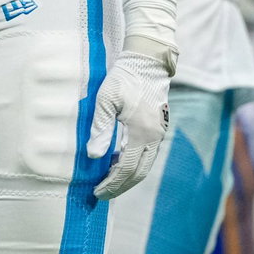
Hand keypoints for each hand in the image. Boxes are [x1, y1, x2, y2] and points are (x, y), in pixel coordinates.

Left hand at [85, 50, 172, 198]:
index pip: (126, 169)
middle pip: (138, 173)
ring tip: (109, 181)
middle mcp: (154, 137)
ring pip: (145, 165)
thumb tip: (93, 155)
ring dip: (128, 176)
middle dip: (120, 186)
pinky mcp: (159, 127)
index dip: (112, 183)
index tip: (97, 192)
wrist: (148, 60)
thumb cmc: (125, 77)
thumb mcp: (106, 99)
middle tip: (102, 194)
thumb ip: (100, 128)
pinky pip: (147, 153)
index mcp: (142, 132)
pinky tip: (119, 162)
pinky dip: (134, 163)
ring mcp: (159, 133)